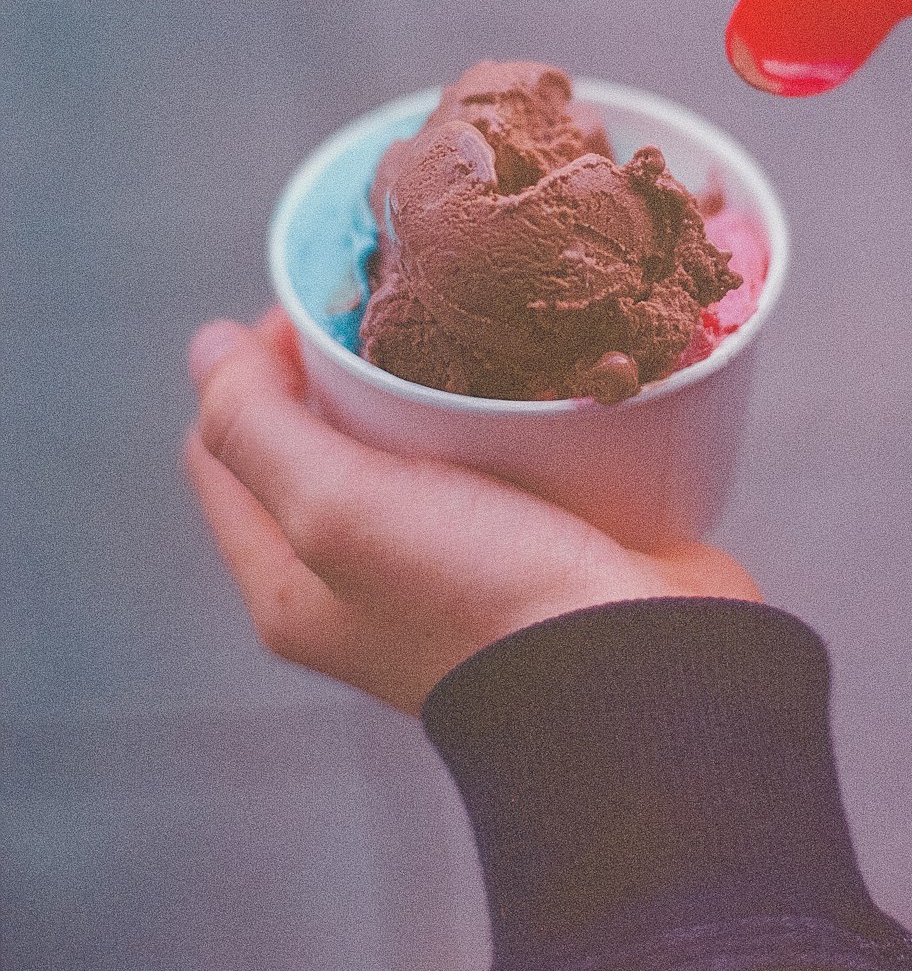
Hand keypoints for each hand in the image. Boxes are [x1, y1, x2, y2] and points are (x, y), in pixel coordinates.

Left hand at [183, 309, 760, 715]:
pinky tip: (520, 362)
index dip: (250, 369)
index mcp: (295, 583)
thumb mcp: (337, 509)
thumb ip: (255, 429)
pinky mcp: (530, 534)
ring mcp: (451, 556)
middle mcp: (365, 575)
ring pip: (410, 438)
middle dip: (339, 362)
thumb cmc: (482, 597)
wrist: (643, 667)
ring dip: (425, 376)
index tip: (317, 310)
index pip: (226, 453)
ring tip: (459, 317)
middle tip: (391, 303)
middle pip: (319, 438)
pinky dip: (496, 402)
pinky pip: (492, 449)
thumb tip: (208, 349)